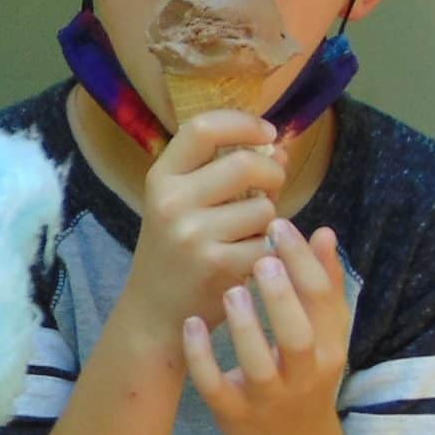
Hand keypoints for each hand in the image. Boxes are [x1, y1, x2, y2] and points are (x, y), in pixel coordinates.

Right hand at [112, 111, 285, 350]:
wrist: (154, 312)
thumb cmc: (175, 250)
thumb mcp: (181, 203)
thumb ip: (222, 171)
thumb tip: (279, 149)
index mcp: (161, 178)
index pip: (202, 128)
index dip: (242, 123)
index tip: (267, 132)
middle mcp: (172, 203)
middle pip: (245, 163)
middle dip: (272, 173)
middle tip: (272, 187)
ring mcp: (194, 236)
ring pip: (264, 208)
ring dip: (268, 219)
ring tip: (248, 233)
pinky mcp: (219, 266)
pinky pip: (268, 242)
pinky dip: (268, 250)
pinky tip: (249, 259)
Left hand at [185, 218, 352, 434]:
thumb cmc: (304, 374)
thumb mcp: (324, 335)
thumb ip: (324, 286)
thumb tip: (323, 232)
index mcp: (329, 347)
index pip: (324, 300)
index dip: (304, 262)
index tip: (279, 226)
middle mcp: (304, 374)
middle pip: (298, 336)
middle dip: (281, 296)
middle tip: (259, 257)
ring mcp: (268, 397)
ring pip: (259, 364)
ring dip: (245, 326)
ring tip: (230, 291)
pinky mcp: (234, 413)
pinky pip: (215, 386)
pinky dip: (202, 356)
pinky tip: (191, 324)